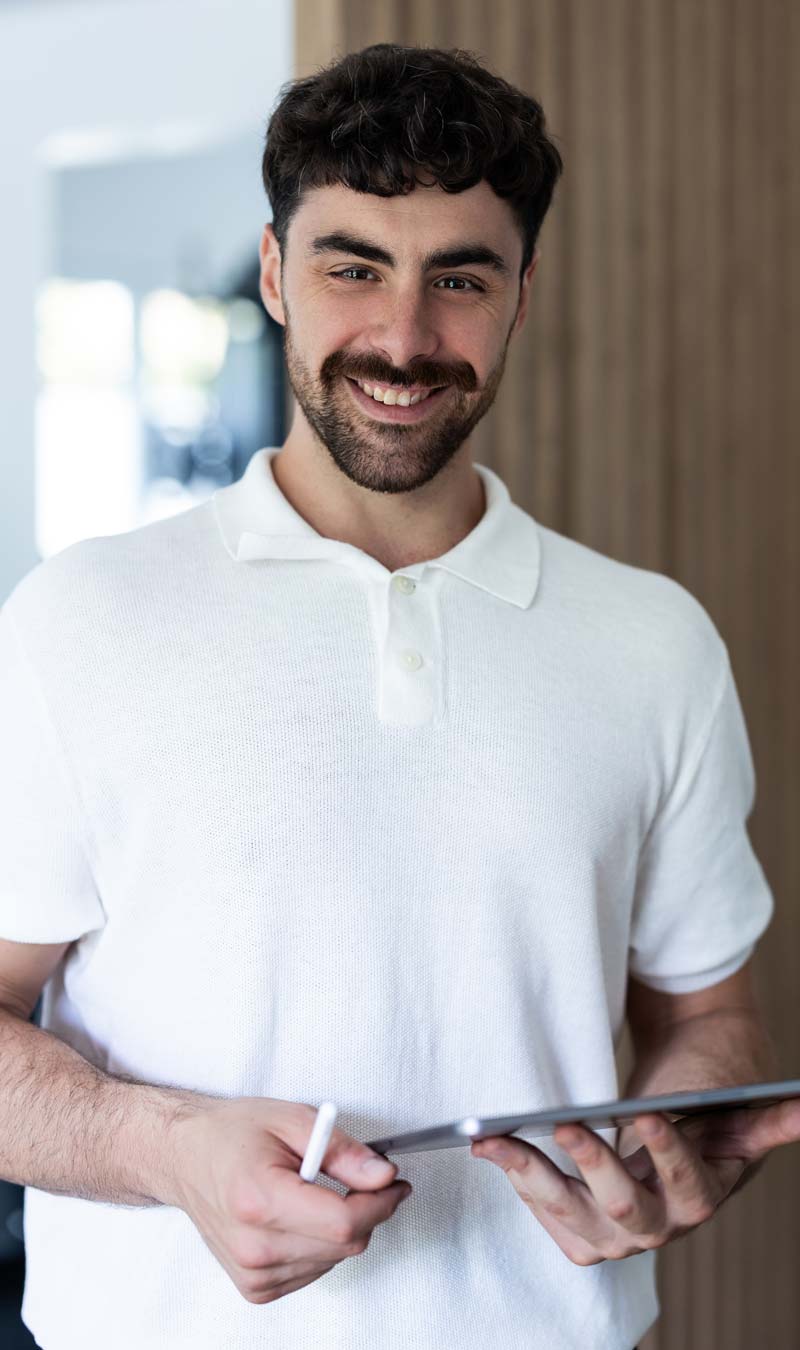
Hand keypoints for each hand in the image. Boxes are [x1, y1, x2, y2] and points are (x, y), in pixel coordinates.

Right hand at [171, 1097, 410, 1303]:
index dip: (380, 1202)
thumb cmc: (232, 1134)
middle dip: (368, 1210)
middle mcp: (254, 1247)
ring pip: (334, 1261)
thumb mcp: (293, 1120)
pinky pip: (314, 1271)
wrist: (185, 1157)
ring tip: (318, 1190)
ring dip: (343, 1228)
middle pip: (344, 1245)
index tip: (395, 1183)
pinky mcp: (254, 1287)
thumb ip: (343, 1151)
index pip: (343, 1222)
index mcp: (259, 1201)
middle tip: (366, 1177)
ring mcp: (252, 1273)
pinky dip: (321, 1244)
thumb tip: (383, 1176)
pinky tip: (302, 1215)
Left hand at [471, 1098, 799, 1264]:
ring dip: (530, 1176)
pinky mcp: (582, 1230)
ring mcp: (617, 1233)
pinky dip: (519, 1181)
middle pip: (624, 1207)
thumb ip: (766, 1119)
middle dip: (591, 1165)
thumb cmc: (707, 1098)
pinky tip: (496, 1148)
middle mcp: (660, 1225)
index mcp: (703, 1196)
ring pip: (572, 1215)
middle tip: (564, 1123)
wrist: (677, 1107)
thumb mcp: (735, 1106)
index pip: (687, 1180)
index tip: (645, 1113)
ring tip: (495, 1139)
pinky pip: (547, 1215)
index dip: (667, 1151)